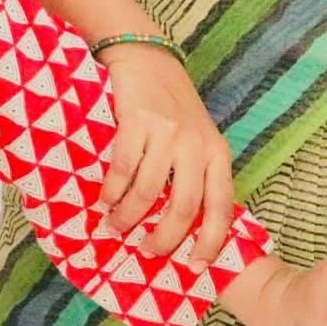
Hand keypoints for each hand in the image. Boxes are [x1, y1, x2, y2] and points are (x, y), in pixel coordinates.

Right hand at [98, 41, 235, 261]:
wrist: (146, 58)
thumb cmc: (172, 106)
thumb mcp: (197, 139)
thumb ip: (196, 174)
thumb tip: (185, 228)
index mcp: (217, 153)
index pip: (221, 207)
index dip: (210, 242)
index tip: (195, 267)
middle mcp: (196, 145)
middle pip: (183, 207)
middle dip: (163, 238)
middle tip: (147, 251)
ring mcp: (167, 132)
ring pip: (149, 191)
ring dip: (129, 217)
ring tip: (115, 227)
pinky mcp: (138, 121)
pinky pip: (124, 168)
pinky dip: (112, 190)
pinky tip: (105, 200)